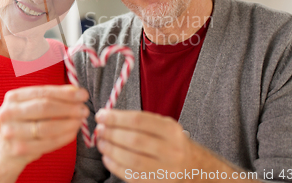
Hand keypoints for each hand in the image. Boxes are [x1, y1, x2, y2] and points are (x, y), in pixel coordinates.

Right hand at [0, 85, 88, 182]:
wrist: (6, 150)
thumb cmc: (25, 123)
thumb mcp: (33, 106)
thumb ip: (53, 96)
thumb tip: (77, 92)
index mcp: (12, 97)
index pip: (43, 92)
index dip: (65, 93)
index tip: (83, 94)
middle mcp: (8, 113)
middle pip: (44, 108)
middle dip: (69, 108)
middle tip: (84, 109)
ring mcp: (12, 132)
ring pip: (47, 127)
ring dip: (68, 123)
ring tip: (80, 121)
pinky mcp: (19, 149)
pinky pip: (48, 143)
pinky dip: (64, 137)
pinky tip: (73, 133)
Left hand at [94, 109, 246, 181]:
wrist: (191, 166)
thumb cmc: (169, 141)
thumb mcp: (162, 124)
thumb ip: (137, 120)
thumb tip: (106, 118)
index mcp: (171, 130)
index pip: (138, 121)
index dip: (116, 118)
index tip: (101, 115)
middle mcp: (171, 150)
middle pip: (134, 140)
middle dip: (112, 134)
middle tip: (99, 129)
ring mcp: (165, 169)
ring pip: (132, 160)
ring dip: (111, 150)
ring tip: (101, 143)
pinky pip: (131, 175)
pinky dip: (115, 166)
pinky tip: (107, 157)